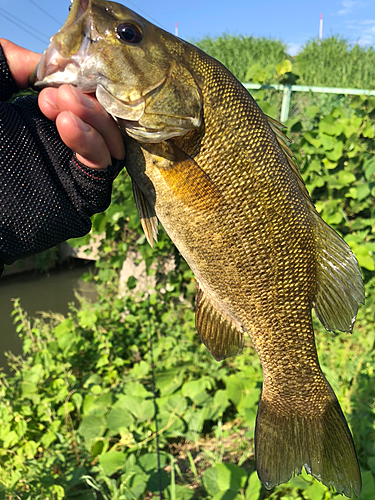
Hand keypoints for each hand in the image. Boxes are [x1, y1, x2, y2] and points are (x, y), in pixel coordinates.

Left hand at [0, 39, 124, 169]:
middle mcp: (64, 146)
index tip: (60, 75)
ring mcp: (74, 172)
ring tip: (64, 106)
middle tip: (60, 92)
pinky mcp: (80, 197)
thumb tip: (46, 61)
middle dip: (88, 100)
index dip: (81, 82)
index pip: (84, 99)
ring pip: (109, 144)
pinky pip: (101, 171)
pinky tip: (69, 126)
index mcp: (42, 122)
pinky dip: (93, 145)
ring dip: (94, 119)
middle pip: (103, 120)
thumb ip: (8, 65)